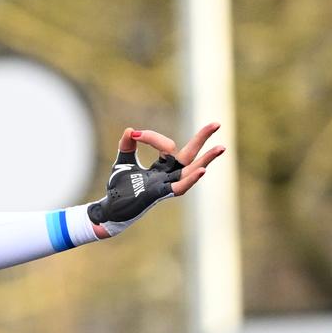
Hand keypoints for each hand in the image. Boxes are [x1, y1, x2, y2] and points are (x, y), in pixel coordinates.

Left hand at [87, 123, 224, 235]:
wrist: (109, 209)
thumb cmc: (120, 189)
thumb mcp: (124, 163)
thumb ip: (127, 146)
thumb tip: (130, 130)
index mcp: (163, 167)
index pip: (167, 146)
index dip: (152, 137)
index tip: (135, 135)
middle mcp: (169, 175)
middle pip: (190, 155)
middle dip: (202, 138)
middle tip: (217, 123)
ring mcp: (166, 185)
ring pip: (191, 171)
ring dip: (206, 160)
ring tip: (221, 147)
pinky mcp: (160, 195)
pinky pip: (180, 188)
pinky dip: (190, 179)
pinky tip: (202, 170)